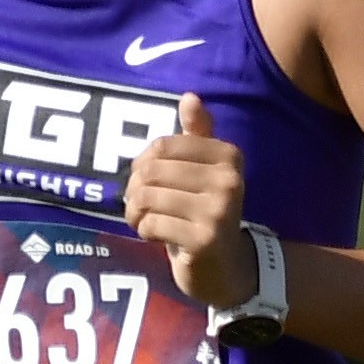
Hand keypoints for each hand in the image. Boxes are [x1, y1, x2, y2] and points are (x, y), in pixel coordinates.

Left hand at [124, 93, 253, 306]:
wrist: (226, 267)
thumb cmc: (205, 211)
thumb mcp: (204, 170)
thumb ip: (197, 134)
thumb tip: (190, 96)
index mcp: (228, 155)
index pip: (162, 145)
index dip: (143, 163)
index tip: (146, 180)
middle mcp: (229, 179)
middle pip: (151, 170)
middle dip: (134, 189)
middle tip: (138, 204)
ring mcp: (219, 210)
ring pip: (147, 197)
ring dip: (135, 212)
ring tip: (144, 220)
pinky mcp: (204, 239)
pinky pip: (152, 224)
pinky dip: (145, 230)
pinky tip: (156, 236)